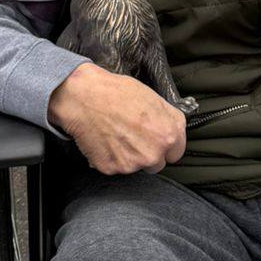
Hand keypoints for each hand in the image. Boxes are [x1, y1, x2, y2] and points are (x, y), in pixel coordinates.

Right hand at [49, 63, 187, 175]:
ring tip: (116, 134)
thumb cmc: (116, 92)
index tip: (157, 140)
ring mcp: (133, 163)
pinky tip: (105, 139)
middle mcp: (154, 153)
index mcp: (169, 134)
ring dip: (128, 156)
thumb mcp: (154, 98)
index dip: (165, 145)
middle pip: (156, 164)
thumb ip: (167, 120)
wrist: (84, 97)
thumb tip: (170, 129)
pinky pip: (115, 167)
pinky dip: (110, 157)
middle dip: (147, 153)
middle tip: (133, 136)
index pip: (176, 153)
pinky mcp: (112, 168)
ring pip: (135, 166)